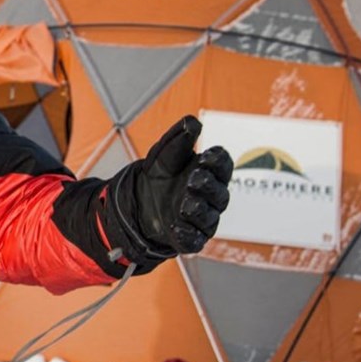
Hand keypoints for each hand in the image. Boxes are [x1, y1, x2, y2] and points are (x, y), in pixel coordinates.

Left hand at [106, 116, 232, 259]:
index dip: (218, 161)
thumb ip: (179, 139)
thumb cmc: (161, 175)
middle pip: (219, 193)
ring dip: (198, 209)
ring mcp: (202, 219)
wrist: (137, 202)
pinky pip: (194, 239)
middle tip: (193, 178)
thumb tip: (193, 122)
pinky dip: (186, 234)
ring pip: (208, 217)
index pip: (223, 166)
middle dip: (208, 186)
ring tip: (185, 203)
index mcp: (210, 172)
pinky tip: (174, 227)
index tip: (206, 155)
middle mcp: (211, 197)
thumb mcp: (165, 154)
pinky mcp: (190, 238)